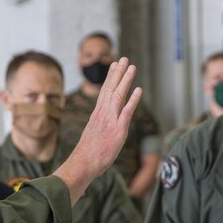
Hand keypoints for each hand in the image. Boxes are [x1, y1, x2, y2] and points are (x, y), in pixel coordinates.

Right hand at [55, 57, 141, 202]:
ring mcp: (110, 121)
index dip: (110, 77)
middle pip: (110, 88)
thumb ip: (101, 127)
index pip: (104, 91)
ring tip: (132, 67)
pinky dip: (133, 100)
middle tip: (123, 58)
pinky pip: (126, 112)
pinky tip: (139, 90)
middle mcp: (103, 114)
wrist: (83, 164)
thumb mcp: (93, 135)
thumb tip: (104, 125)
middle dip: (118, 72)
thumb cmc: (88, 154)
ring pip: (118, 95)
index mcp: (97, 115)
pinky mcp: (118, 130)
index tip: (114, 65)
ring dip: (125, 80)